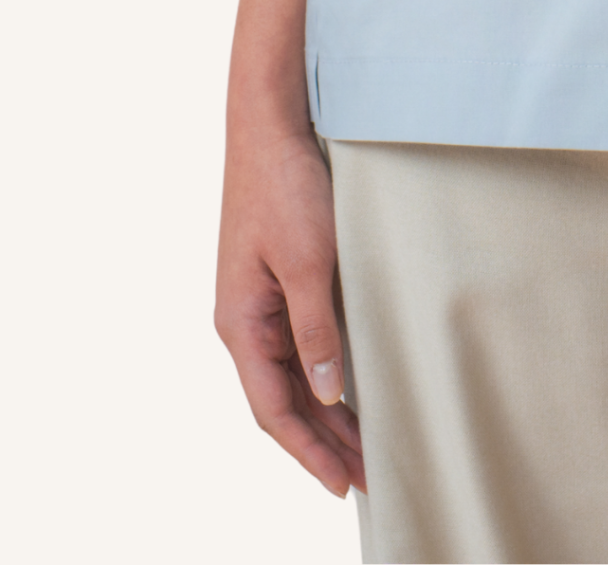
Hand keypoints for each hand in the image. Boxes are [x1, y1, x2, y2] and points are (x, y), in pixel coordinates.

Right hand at [214, 115, 366, 498]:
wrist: (272, 124)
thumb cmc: (285, 187)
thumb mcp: (308, 261)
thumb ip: (316, 329)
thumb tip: (326, 392)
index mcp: (240, 323)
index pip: (272, 408)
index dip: (307, 450)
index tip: (341, 483)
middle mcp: (245, 320)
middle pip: (284, 398)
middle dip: (323, 440)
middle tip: (367, 474)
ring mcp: (260, 301)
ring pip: (293, 374)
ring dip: (326, 410)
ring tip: (364, 444)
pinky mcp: (279, 279)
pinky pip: (300, 342)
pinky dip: (324, 371)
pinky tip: (350, 387)